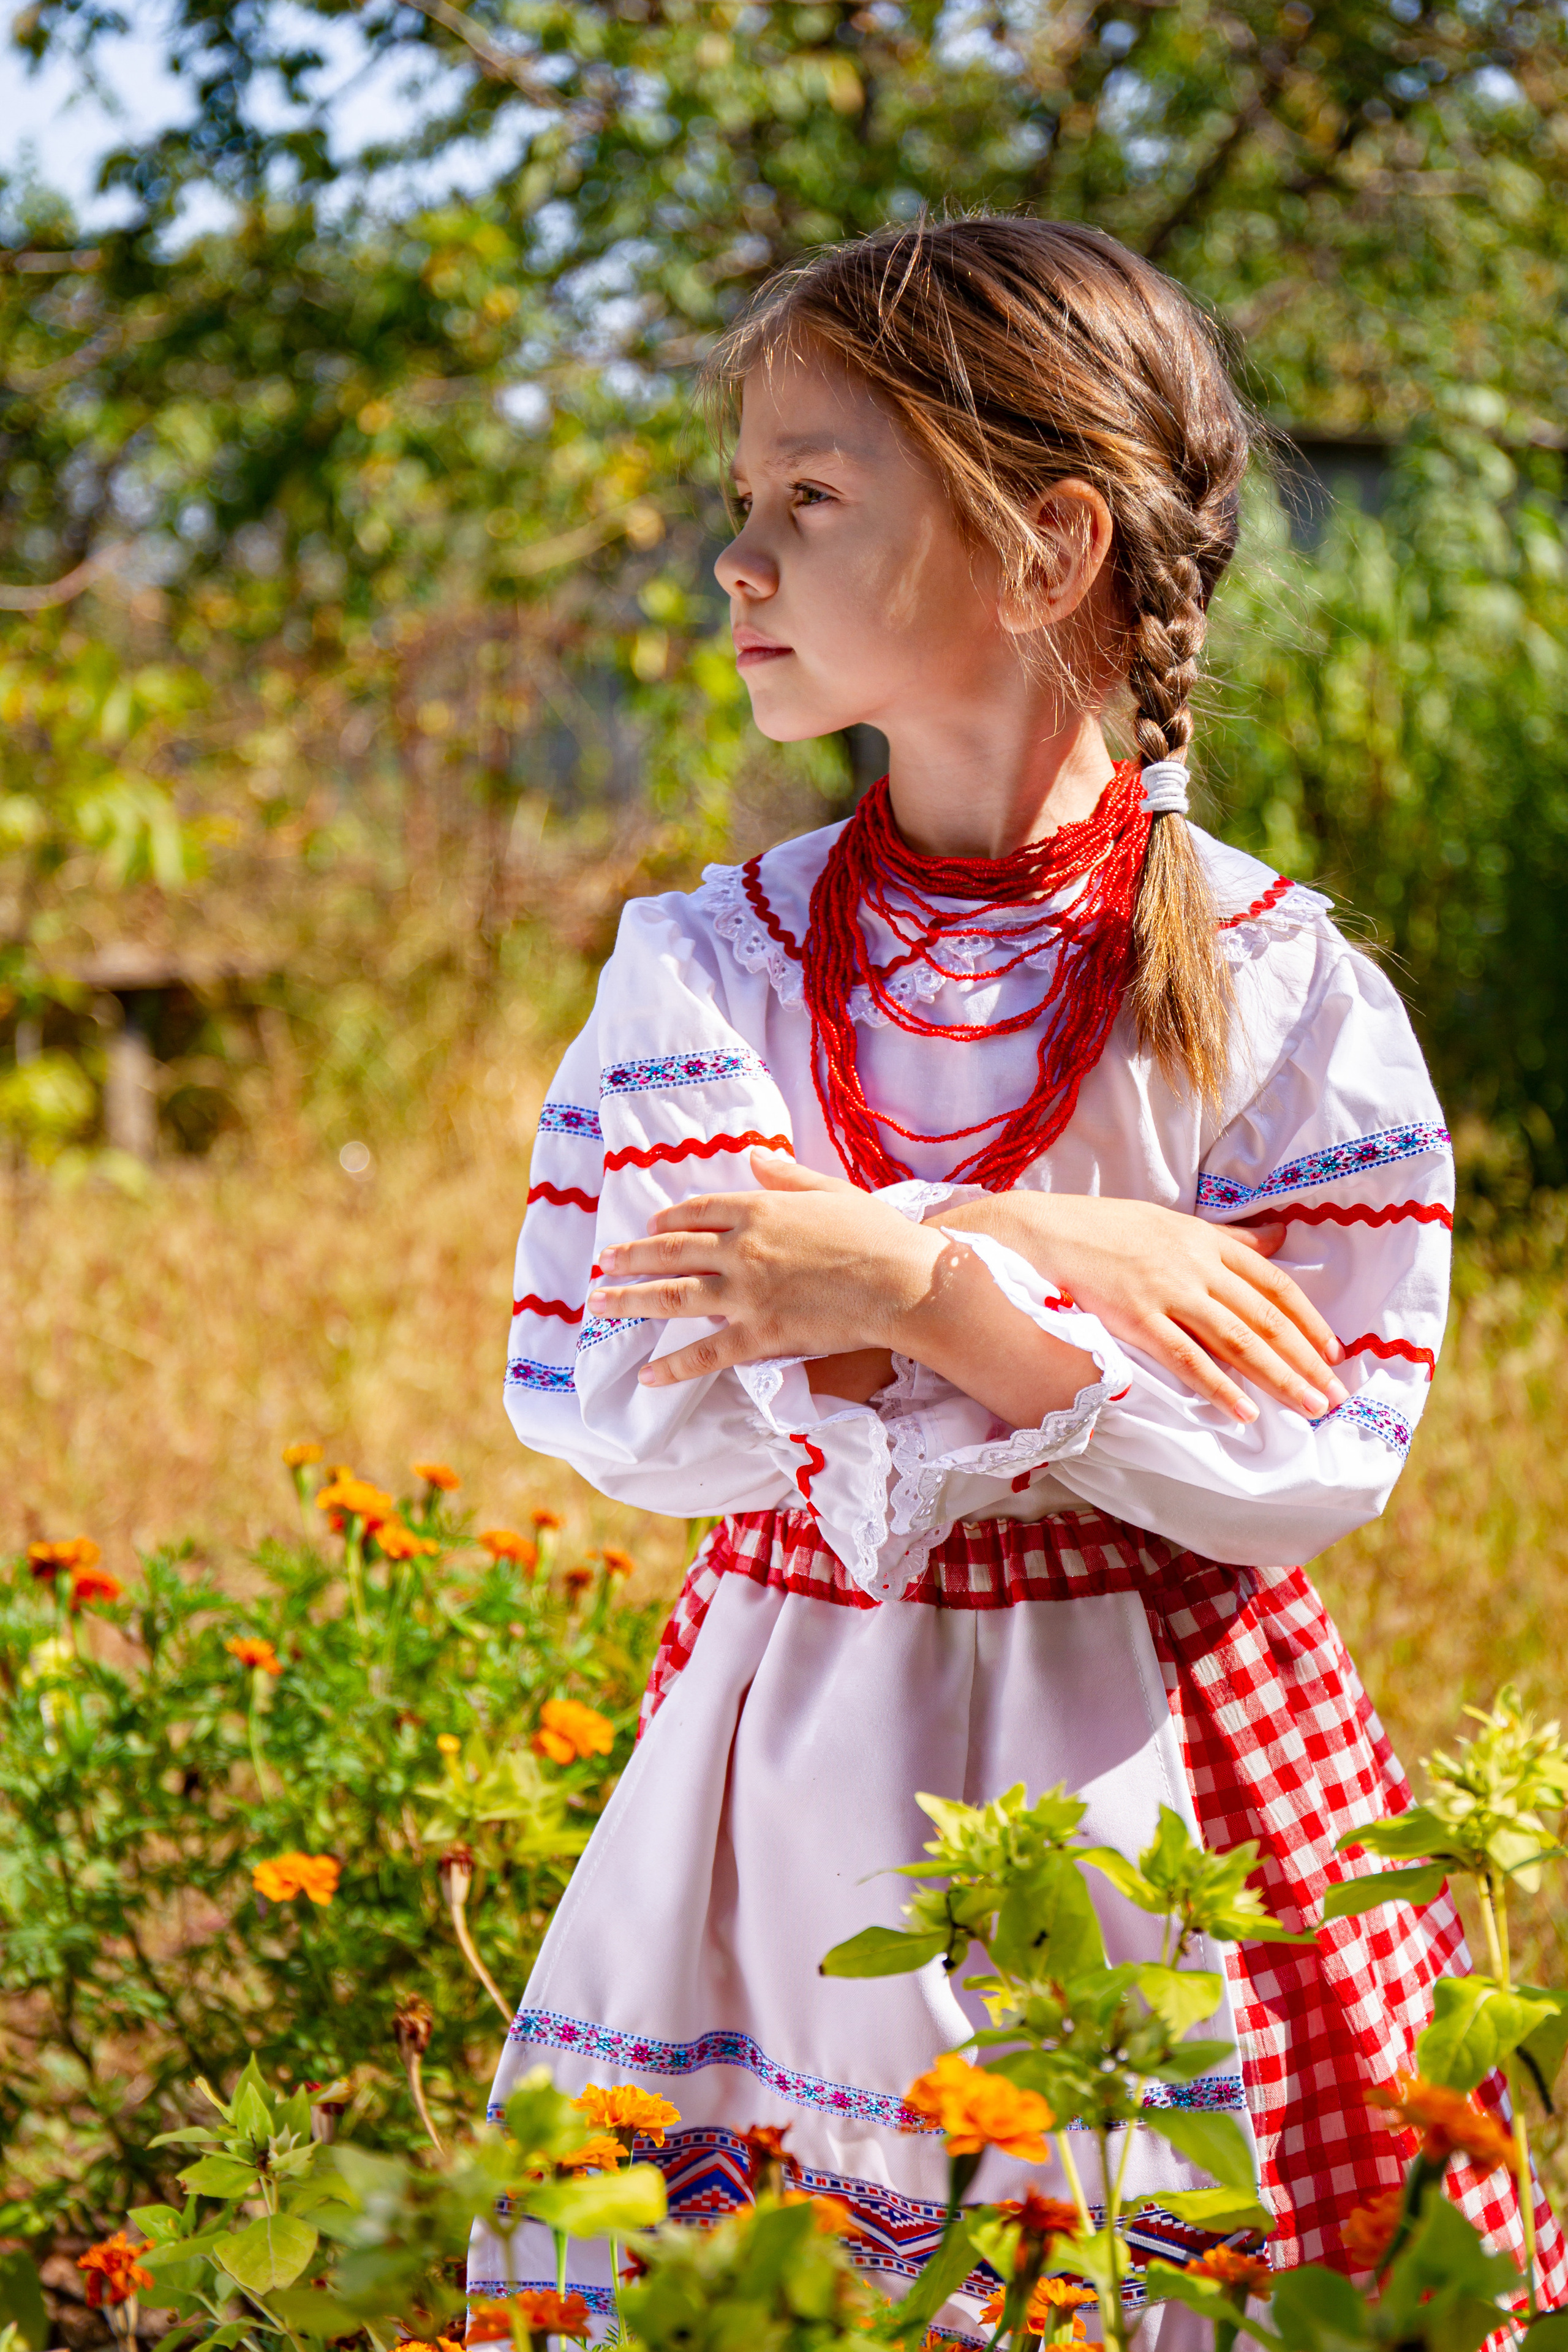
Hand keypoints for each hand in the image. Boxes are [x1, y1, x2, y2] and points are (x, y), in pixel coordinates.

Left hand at [588, 1156, 945, 1386]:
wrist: (903, 1282)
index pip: (697, 1211)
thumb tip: (754, 1156)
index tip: (649, 1227)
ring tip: (598, 1303)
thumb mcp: (830, 1189)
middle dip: (630, 1258)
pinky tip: (646, 1375)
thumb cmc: (876, 1233)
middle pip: (671, 1252)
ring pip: (673, 1297)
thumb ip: (786, 1176)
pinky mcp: (759, 1335)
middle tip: (601, 1265)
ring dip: (630, 1300)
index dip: (667, 1220)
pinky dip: (673, 1366)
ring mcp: (746, 1294)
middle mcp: (741, 1249)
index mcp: (758, 1209)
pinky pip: (705, 1353)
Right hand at [931, 1191, 1347, 1422]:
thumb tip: (1275, 1240)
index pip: (1272, 1281)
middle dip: (1305, 1358)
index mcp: (1202, 1238)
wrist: (1033, 1231)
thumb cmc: (1095, 1228)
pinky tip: (1245, 1412)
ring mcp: (1165, 1289)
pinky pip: (1187, 1358)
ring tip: (1309, 1408)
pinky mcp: (1134, 1316)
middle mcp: (1193, 1263)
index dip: (1307, 1318)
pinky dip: (1220, 1387)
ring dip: (1279, 1377)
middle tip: (1334, 1394)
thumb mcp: (1165, 1220)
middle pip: (1265, 1316)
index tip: (1332, 1349)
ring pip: (1238, 1339)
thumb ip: (1222, 1238)